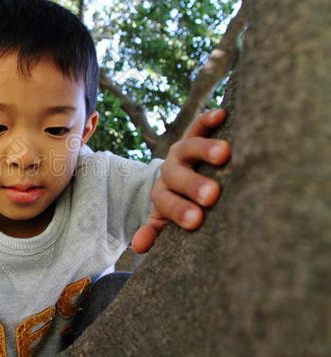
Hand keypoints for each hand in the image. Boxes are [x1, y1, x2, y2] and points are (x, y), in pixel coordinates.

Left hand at [131, 109, 230, 252]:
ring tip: (224, 153)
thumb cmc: (184, 206)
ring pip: (189, 147)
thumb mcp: (169, 220)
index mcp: (162, 194)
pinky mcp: (195, 134)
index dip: (178, 210)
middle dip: (193, 185)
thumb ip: (156, 230)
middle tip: (211, 195)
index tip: (195, 220)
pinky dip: (208, 119)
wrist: (184, 179)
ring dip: (205, 149)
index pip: (166, 202)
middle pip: (177, 176)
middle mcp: (170, 171)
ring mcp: (182, 152)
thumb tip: (138, 246)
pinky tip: (222, 114)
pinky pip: (199, 125)